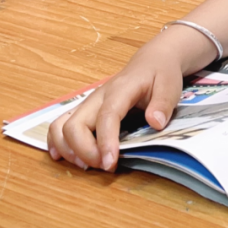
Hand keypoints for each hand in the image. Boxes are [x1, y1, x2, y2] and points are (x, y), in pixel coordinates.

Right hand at [47, 40, 185, 172]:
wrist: (151, 61)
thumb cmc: (160, 74)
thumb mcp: (170, 85)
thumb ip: (163, 104)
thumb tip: (155, 123)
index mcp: (121, 89)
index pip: (107, 116)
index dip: (106, 141)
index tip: (110, 163)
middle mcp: (98, 97)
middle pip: (75, 125)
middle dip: (84, 151)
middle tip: (104, 166)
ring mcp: (88, 104)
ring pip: (61, 126)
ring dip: (68, 150)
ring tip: (87, 165)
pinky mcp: (84, 110)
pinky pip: (60, 125)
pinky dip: (57, 143)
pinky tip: (64, 157)